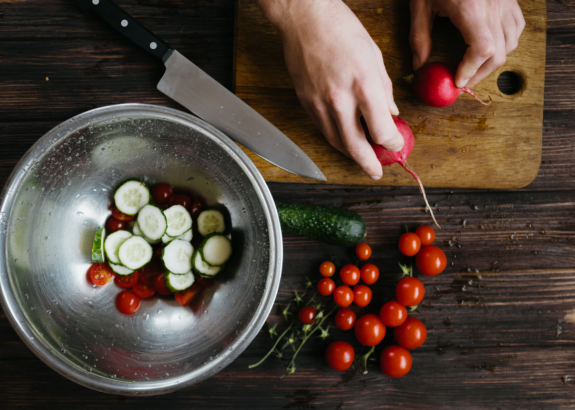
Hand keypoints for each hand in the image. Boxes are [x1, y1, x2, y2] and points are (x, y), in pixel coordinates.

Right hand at [257, 0, 403, 179]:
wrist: (304, 19)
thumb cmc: (341, 29)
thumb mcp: (374, 56)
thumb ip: (384, 90)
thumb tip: (391, 112)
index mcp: (364, 85)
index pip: (382, 131)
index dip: (392, 143)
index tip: (396, 143)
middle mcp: (341, 100)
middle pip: (357, 146)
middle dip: (369, 164)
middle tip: (377, 171)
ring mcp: (320, 104)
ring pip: (337, 142)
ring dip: (351, 155)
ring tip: (362, 159)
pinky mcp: (306, 103)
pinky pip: (323, 129)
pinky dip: (336, 138)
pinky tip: (345, 139)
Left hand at [409, 0, 524, 87]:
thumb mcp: (421, 6)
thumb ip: (419, 38)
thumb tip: (420, 66)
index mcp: (471, 8)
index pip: (482, 49)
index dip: (471, 70)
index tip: (457, 80)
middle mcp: (493, 6)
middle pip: (498, 53)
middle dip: (480, 73)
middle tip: (462, 81)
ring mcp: (504, 2)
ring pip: (511, 43)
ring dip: (493, 61)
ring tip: (473, 68)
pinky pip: (516, 27)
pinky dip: (506, 43)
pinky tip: (490, 47)